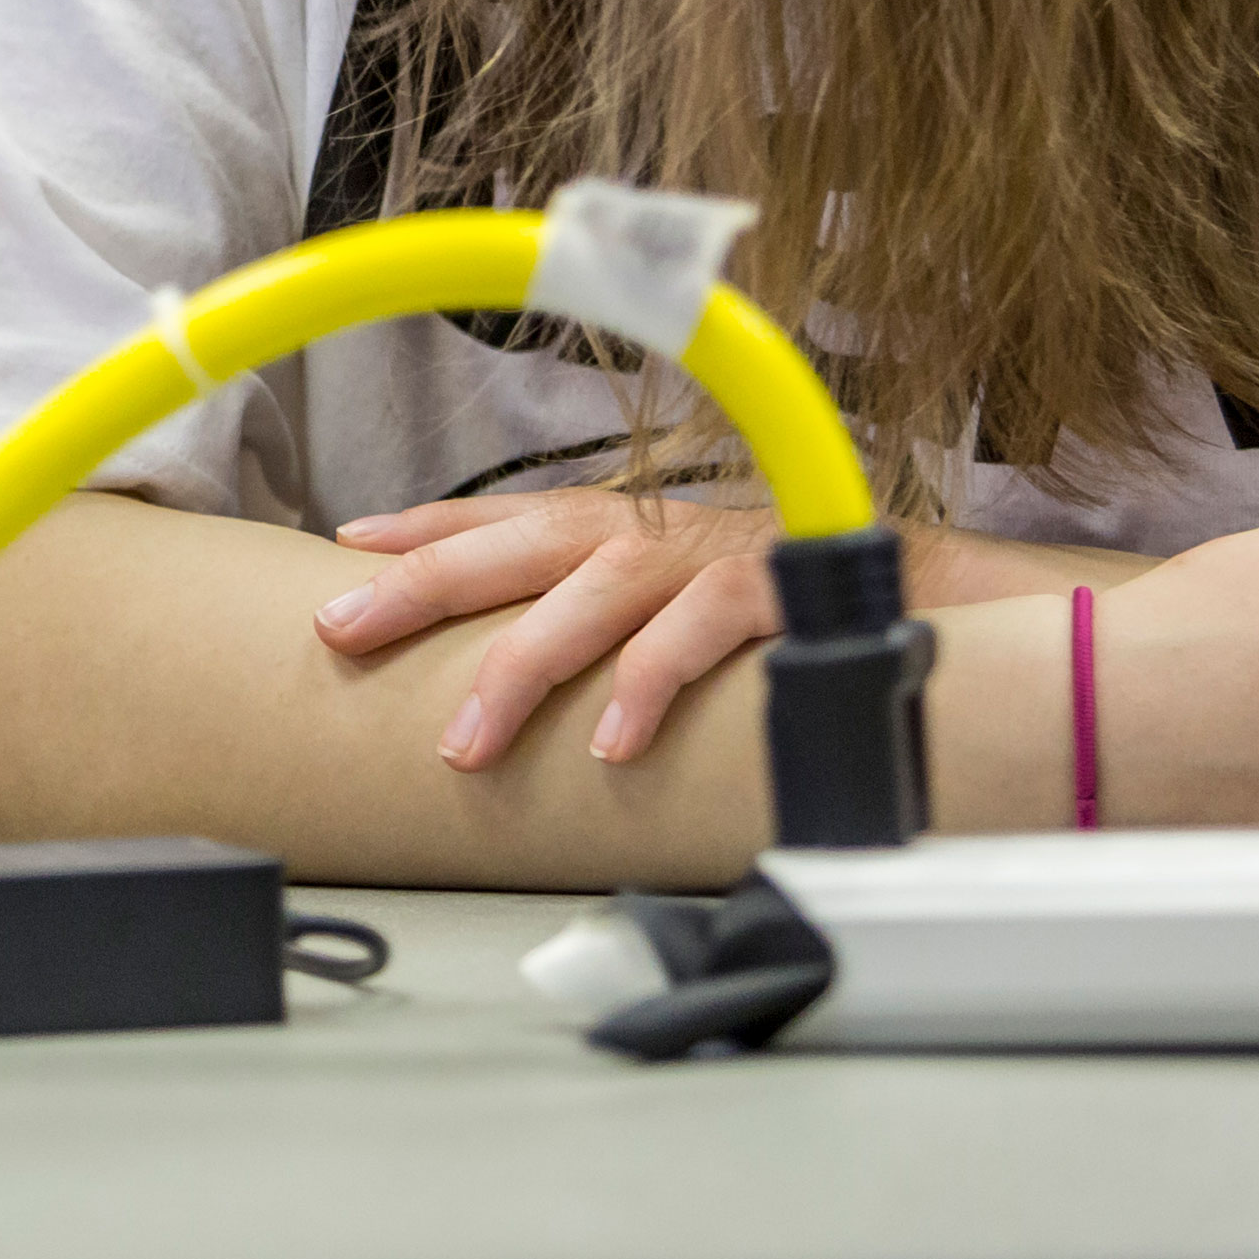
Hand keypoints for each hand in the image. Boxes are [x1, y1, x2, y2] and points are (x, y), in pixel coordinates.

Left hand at [316, 488, 795, 769]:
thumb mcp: (664, 601)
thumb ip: (585, 617)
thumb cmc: (772, 604)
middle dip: (424, 582)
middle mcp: (653, 534)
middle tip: (345, 629)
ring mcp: (711, 558)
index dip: (424, 526)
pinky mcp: (775, 589)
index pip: (505, 516)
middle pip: (522, 543)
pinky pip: (703, 629)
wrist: (914, 590)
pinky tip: (611, 742)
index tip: (348, 545)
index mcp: (620, 531)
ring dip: (525, 663)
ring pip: (598, 590)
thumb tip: (499, 674)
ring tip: (467, 742)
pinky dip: (652, 681)